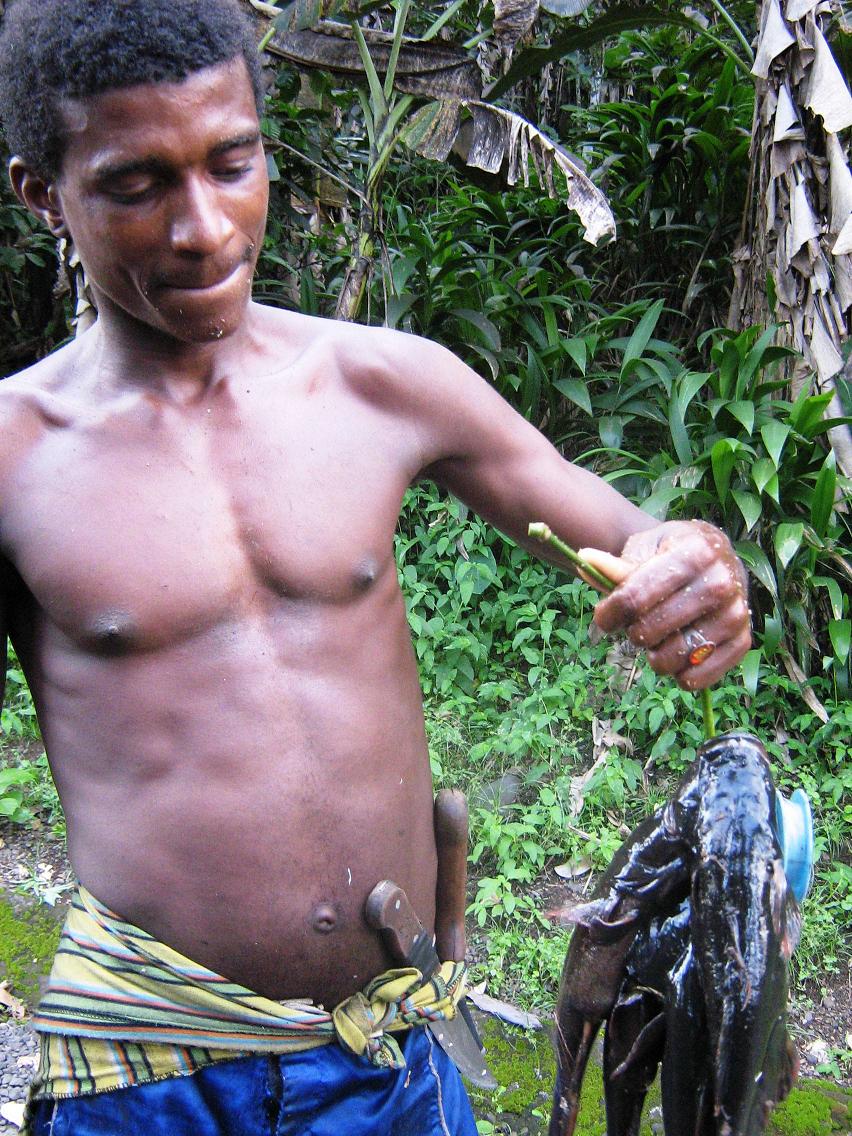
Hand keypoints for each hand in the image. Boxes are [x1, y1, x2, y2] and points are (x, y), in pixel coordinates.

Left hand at [578, 520, 750, 690]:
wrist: (711, 557)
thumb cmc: (670, 554)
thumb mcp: (644, 549)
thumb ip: (616, 565)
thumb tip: (584, 559)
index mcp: (695, 551)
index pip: (637, 596)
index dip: (610, 613)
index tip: (603, 618)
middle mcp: (723, 581)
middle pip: (651, 629)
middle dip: (632, 633)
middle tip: (635, 626)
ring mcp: (737, 613)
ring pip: (675, 656)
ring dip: (654, 656)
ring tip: (656, 640)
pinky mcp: (744, 641)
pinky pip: (701, 676)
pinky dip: (681, 676)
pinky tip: (676, 661)